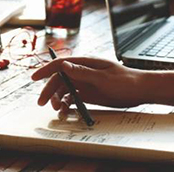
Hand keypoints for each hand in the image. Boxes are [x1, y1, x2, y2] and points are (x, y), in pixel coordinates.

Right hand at [31, 57, 147, 111]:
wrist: (139, 90)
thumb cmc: (125, 80)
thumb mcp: (104, 77)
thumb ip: (83, 72)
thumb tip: (64, 65)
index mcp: (85, 63)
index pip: (60, 64)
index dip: (45, 70)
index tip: (34, 77)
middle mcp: (82, 72)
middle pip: (59, 79)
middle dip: (49, 90)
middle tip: (42, 103)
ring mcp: (84, 83)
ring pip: (64, 90)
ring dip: (57, 99)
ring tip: (58, 110)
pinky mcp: (88, 93)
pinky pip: (72, 98)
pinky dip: (66, 104)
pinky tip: (66, 111)